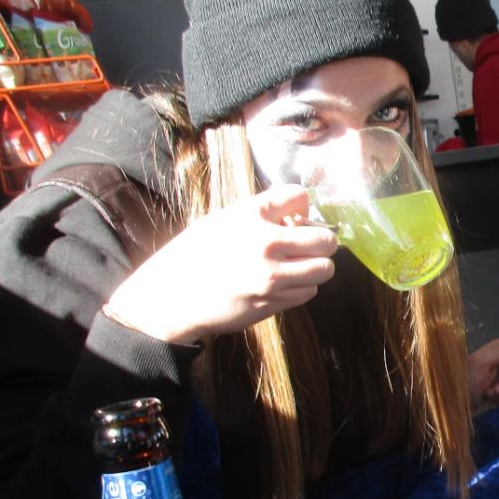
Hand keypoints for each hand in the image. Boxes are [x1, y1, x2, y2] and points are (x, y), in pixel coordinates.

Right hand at [105, 185, 337, 343]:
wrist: (173, 295)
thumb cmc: (197, 253)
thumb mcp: (224, 218)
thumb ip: (264, 211)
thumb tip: (303, 207)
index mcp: (251, 215)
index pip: (300, 195)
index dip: (303, 206)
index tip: (294, 217)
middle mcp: (266, 244)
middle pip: (326, 240)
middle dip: (321, 241)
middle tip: (308, 245)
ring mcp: (271, 277)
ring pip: (323, 270)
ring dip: (315, 267)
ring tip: (297, 266)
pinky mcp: (272, 302)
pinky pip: (308, 292)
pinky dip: (302, 287)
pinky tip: (284, 283)